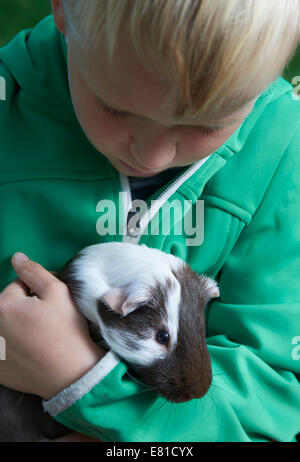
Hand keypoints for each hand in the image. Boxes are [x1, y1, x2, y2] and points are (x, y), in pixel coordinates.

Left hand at [0, 252, 104, 399]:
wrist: (72, 373)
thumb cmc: (66, 330)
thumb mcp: (57, 292)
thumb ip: (34, 272)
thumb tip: (17, 257)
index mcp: (4, 305)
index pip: (18, 285)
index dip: (38, 291)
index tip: (52, 304)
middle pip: (9, 305)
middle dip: (25, 307)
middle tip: (47, 320)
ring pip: (7, 326)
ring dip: (19, 325)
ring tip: (40, 337)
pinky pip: (5, 347)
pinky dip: (14, 346)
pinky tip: (31, 352)